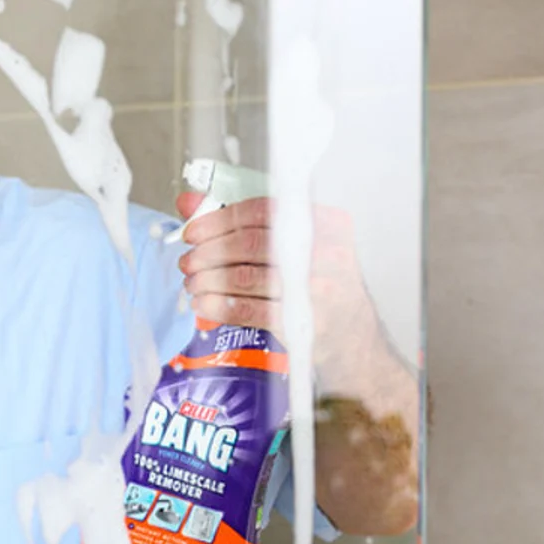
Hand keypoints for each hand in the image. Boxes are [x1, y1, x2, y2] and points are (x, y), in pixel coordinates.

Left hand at [175, 192, 380, 373]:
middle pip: (250, 244)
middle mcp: (325, 252)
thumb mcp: (293, 248)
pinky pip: (251, 311)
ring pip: (246, 277)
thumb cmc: (321, 286)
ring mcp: (317, 289)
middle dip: (209, 252)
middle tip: (188, 261)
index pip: (262, 211)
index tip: (193, 231)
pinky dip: (220, 307)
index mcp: (323, 223)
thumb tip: (190, 203)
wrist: (355, 340)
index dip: (219, 220)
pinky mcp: (304, 321)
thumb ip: (241, 222)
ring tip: (193, 283)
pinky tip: (204, 305)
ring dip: (209, 280)